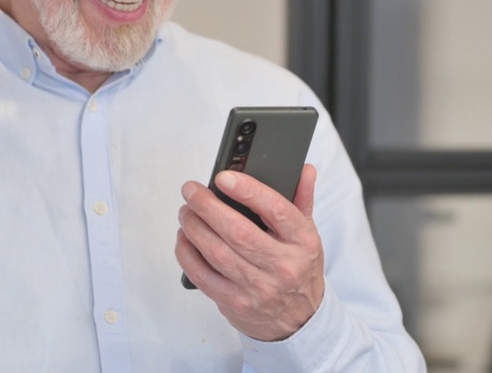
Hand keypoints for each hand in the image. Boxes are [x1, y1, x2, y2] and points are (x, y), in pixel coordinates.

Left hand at [175, 165, 323, 341]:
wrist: (299, 321)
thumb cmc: (299, 270)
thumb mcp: (307, 235)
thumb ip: (302, 199)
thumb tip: (303, 169)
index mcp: (302, 242)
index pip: (276, 210)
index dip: (247, 190)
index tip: (223, 177)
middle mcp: (282, 266)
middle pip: (237, 231)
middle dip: (207, 206)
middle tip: (191, 191)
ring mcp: (258, 288)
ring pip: (216, 252)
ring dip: (194, 227)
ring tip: (186, 211)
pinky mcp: (235, 303)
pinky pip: (202, 275)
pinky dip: (187, 253)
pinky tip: (184, 238)